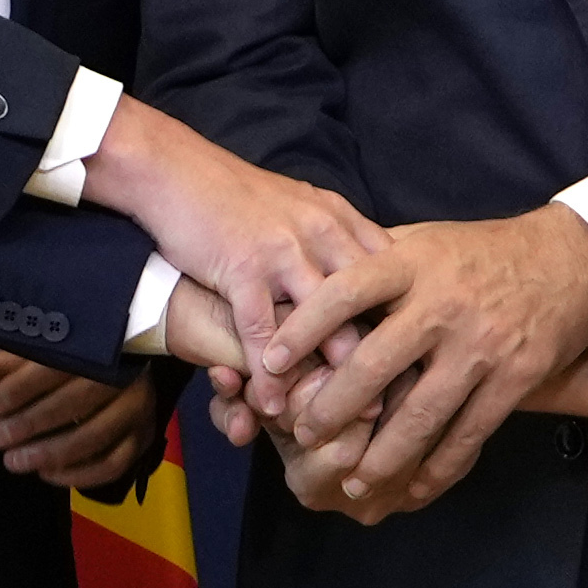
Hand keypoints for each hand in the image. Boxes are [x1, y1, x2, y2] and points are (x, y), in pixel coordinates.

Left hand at [0, 353, 164, 491]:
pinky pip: (113, 464)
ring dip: (50, 453)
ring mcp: (137, 410)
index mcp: (99, 346)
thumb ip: (14, 362)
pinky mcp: (142, 437)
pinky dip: (78, 475)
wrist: (124, 364)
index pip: (58, 366)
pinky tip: (48, 473)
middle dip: (30, 423)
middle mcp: (125, 376)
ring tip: (15, 460)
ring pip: (95, 437)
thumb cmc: (77, 357)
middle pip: (77, 402)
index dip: (21, 387)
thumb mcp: (43, 351)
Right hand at [80, 97, 385, 419]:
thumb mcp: (303, 206)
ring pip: (321, 322)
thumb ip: (338, 239)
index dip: (403, 321)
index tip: (411, 366)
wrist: (176, 171)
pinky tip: (270, 407)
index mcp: (341, 220)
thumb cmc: (238, 196)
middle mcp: (322, 233)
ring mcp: (284, 251)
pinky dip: (267, 375)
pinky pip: (261, 332)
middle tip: (388, 407)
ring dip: (327, 374)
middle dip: (378, 357)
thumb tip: (374, 276)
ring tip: (336, 416)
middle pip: (366, 303)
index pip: (389, 275)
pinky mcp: (244, 267)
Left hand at [268, 208, 587, 510]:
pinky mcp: (514, 381)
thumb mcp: (426, 240)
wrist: (573, 263)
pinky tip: (412, 489)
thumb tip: (306, 282)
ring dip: (381, 456)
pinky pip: (468, 436)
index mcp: (414, 264)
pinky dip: (437, 470)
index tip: (274, 361)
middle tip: (303, 435)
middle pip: (376, 364)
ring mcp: (481, 346)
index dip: (305, 326)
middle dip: (332, 408)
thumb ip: (372, 261)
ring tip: (352, 481)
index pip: (347, 292)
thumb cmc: (481, 252)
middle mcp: (444, 304)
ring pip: (421, 414)